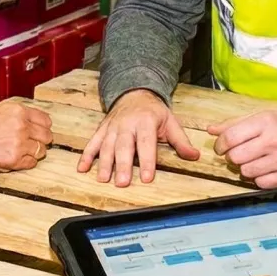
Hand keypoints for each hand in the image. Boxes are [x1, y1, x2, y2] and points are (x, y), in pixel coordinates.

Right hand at [0, 99, 52, 174]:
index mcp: (17, 110)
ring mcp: (19, 142)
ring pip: (41, 151)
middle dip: (40, 141)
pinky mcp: (14, 159)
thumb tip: (28, 122)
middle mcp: (21, 124)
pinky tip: (14, 160)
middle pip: (47, 136)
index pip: (45, 120)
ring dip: (33, 153)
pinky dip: (25, 164)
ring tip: (19, 153)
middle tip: (30, 145)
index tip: (40, 132)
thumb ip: (14, 116)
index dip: (43, 128)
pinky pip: (31, 164)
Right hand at [78, 89, 199, 185]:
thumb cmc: (153, 111)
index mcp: (145, 122)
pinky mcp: (102, 130)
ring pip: (106, 146)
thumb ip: (180, 141)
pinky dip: (86, 156)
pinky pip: (92, 143)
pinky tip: (82, 169)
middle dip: (122, 165)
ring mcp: (112, 127)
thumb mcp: (170, 122)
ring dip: (103, 163)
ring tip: (102, 179)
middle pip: (124, 147)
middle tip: (122, 182)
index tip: (146, 177)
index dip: (146, 161)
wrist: (134, 92)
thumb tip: (194, 156)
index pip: (146, 144)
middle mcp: (126, 125)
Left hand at [209, 109, 276, 188]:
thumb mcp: (264, 116)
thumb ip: (236, 123)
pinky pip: (261, 183)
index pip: (231, 137)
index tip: (221, 147)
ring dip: (245, 168)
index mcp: (265, 122)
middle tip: (238, 154)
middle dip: (232, 157)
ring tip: (253, 161)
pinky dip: (258, 179)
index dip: (220, 145)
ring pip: (246, 172)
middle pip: (236, 157)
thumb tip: (211, 130)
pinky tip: (263, 170)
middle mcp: (273, 141)